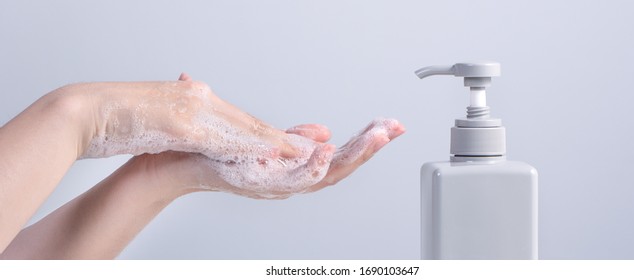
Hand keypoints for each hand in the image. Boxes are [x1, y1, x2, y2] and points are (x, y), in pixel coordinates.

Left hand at [129, 73, 403, 198]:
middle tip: (394, 129)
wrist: (174, 162)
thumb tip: (323, 130)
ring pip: (324, 176)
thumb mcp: (263, 138)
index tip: (389, 125)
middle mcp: (288, 179)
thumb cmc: (214, 149)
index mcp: (292, 167)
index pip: (339, 156)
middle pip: (339, 168)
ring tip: (376, 137)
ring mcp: (274, 184)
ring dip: (353, 156)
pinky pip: (290, 182)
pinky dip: (312, 168)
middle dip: (370, 148)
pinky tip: (329, 151)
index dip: (367, 143)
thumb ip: (293, 137)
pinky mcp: (257, 184)